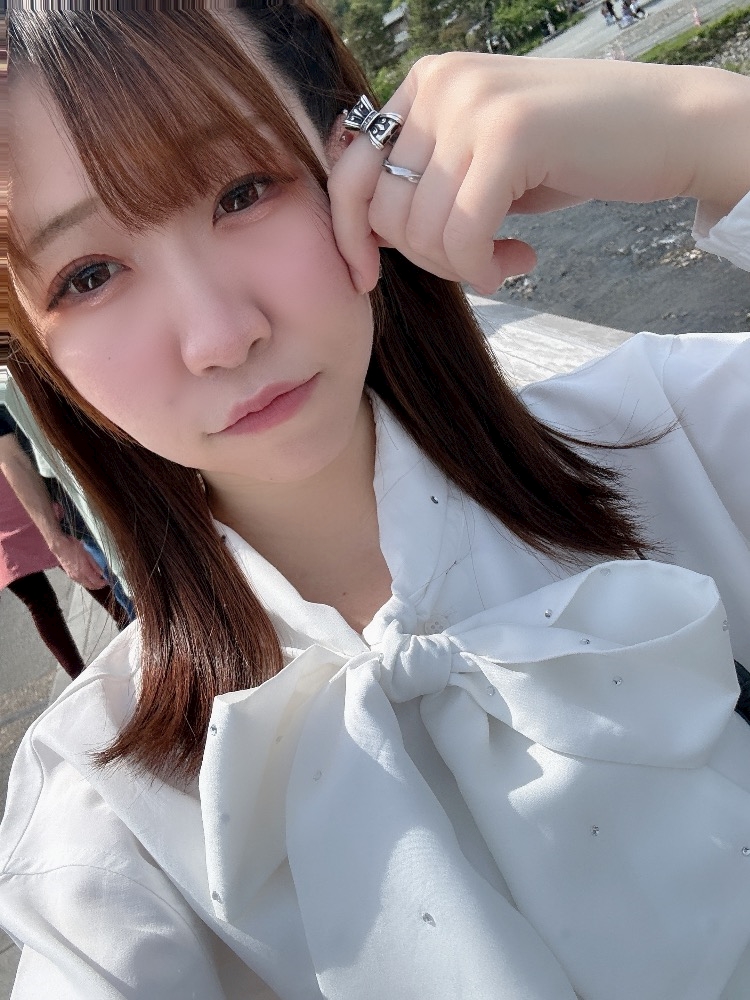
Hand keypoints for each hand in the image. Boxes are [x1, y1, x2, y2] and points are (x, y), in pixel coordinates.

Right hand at [51, 534, 107, 589]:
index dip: (102, 583)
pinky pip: (80, 582)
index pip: (96, 582)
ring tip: (97, 580)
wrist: (60, 547)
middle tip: (103, 582)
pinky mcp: (69, 575)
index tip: (107, 581)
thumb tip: (101, 573)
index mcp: (84, 571)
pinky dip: (86, 582)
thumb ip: (95, 565)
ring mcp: (73, 577)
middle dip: (98, 586)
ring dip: (92, 584)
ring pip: (84, 584)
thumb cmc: (74, 548)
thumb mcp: (87, 554)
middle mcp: (78, 576)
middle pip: (90, 586)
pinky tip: (88, 577)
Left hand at [329, 54, 749, 294]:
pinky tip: (517, 263)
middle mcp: (440, 83)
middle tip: (473, 263)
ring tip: (501, 262)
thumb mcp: (481, 159)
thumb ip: (426, 179)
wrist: (666, 127)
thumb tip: (363, 232)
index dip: (348, 234)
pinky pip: (462, 237)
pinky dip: (482, 269)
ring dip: (458, 267)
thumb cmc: (571, 153)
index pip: (351, 171)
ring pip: (421, 230)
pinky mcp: (510, 134)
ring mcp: (473, 104)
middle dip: (422, 258)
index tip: (366, 277)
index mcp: (426, 82)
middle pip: (384, 210)